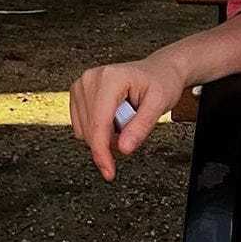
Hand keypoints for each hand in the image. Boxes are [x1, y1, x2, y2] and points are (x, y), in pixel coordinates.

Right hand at [69, 53, 187, 181]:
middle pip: (89, 130)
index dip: (102, 153)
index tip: (108, 171)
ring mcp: (82, 85)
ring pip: (84, 130)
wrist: (159, 71)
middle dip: (110, 141)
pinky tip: (115, 118)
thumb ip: (141, 127)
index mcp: (109, 79)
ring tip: (127, 117)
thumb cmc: (161, 82)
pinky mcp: (79, 93)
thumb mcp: (159, 104)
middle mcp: (90, 79)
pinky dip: (100, 129)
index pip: (99, 125)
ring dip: (105, 135)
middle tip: (134, 127)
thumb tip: (123, 148)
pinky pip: (82, 125)